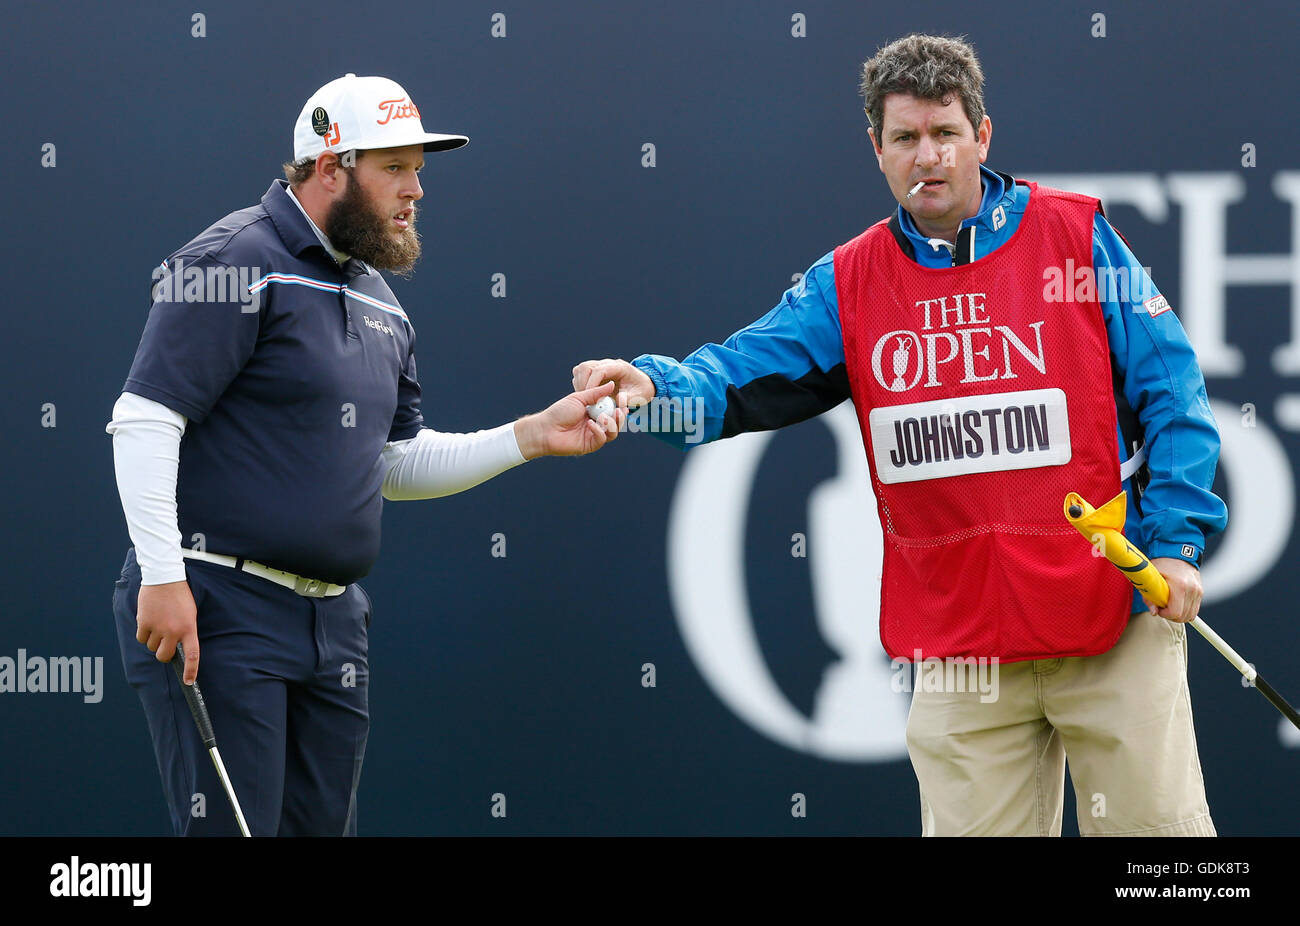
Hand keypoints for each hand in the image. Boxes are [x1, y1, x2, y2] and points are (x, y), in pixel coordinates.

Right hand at [136, 580, 199, 682]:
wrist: (165, 578)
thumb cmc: (180, 596)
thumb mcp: (190, 614)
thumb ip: (185, 631)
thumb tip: (177, 647)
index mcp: (189, 628)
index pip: (192, 654)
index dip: (190, 670)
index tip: (189, 681)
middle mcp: (173, 631)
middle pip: (164, 655)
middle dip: (164, 654)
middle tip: (165, 645)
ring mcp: (158, 627)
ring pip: (151, 647)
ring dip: (154, 640)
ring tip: (159, 623)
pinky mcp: (144, 622)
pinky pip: (141, 638)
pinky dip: (143, 634)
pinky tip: (149, 621)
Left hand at [513, 381, 628, 458]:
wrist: (546, 428)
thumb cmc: (559, 411)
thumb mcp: (579, 398)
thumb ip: (596, 393)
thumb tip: (611, 384)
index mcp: (594, 412)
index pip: (612, 410)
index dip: (619, 407)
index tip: (623, 401)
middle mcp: (596, 424)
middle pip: (616, 423)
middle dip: (620, 417)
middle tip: (620, 410)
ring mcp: (594, 435)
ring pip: (612, 432)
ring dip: (611, 424)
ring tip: (604, 417)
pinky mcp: (590, 445)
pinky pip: (601, 439)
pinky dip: (599, 431)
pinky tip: (591, 424)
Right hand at [571, 359, 655, 407]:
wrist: (641, 384)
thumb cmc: (641, 390)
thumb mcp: (639, 396)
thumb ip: (629, 398)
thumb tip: (619, 399)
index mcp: (619, 367)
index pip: (600, 370)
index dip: (592, 383)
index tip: (589, 396)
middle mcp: (607, 363)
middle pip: (587, 367)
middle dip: (583, 383)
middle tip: (585, 399)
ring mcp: (600, 366)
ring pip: (581, 369)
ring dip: (579, 383)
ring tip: (585, 398)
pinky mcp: (594, 371)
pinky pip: (580, 373)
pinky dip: (579, 383)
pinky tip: (585, 394)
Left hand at [1146, 557, 1201, 623]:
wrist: (1176, 552)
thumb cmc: (1162, 564)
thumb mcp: (1151, 578)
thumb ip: (1149, 596)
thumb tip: (1154, 612)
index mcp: (1180, 586)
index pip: (1175, 612)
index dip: (1165, 614)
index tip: (1158, 608)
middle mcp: (1192, 589)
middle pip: (1184, 616)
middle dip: (1171, 615)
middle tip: (1162, 607)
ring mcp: (1198, 591)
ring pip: (1190, 615)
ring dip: (1179, 614)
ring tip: (1169, 605)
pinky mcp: (1201, 592)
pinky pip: (1194, 609)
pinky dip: (1185, 610)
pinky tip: (1177, 603)